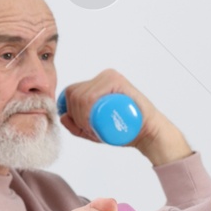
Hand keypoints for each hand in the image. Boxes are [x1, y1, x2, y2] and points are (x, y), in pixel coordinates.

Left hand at [58, 68, 191, 165]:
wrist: (148, 133)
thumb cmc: (124, 130)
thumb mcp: (94, 131)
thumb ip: (77, 126)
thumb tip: (62, 116)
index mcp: (95, 84)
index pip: (70, 93)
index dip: (69, 112)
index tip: (80, 127)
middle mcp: (101, 77)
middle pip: (73, 94)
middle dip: (75, 116)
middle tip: (88, 130)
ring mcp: (109, 77)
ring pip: (80, 96)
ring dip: (80, 117)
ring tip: (93, 129)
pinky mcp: (116, 81)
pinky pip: (90, 96)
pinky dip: (85, 112)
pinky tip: (93, 124)